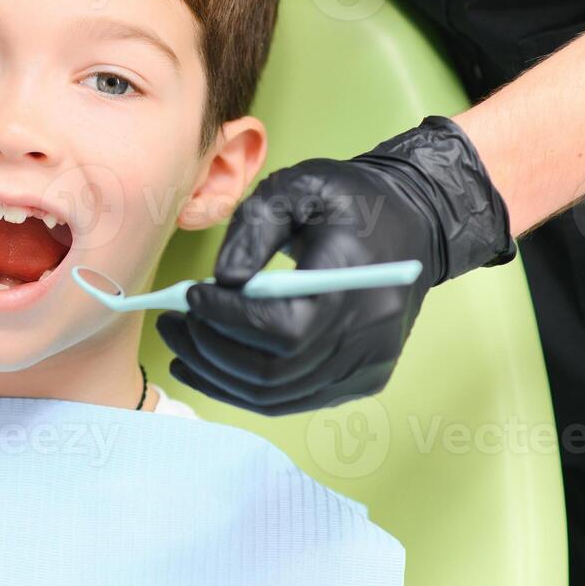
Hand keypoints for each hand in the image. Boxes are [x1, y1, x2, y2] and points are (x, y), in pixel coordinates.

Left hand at [156, 115, 517, 414]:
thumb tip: (222, 281)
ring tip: (180, 342)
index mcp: (355, 284)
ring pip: (275, 395)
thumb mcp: (297, 186)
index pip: (283, 329)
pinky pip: (289, 400)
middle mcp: (368, 336)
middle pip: (274, 371)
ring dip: (216, 374)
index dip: (228, 320)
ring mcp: (367, 366)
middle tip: (171, 322)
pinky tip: (205, 366)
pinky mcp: (360, 381)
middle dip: (210, 350)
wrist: (413, 222)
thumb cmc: (349, 200)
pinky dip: (240, 388)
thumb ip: (254, 229)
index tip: (188, 297)